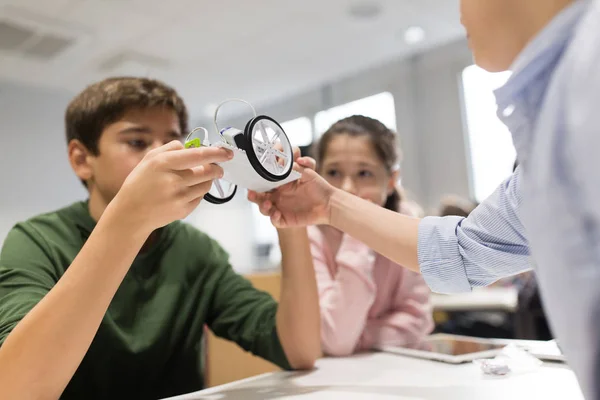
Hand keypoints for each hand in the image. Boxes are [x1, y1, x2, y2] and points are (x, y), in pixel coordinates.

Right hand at [109, 140, 232, 234]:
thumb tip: (191, 145)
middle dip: (216, 168)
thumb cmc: (140, 183)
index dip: (216, 153)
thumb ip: (171, 148)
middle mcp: (173, 180)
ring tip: (198, 178)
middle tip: (217, 167)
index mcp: (164, 163)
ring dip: (208, 180)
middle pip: (207, 171)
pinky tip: (187, 191)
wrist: (131, 214)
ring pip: (206, 185)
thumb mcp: (149, 159)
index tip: (227, 152)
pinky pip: (200, 198)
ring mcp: (179, 197)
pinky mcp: (183, 211)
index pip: (198, 155)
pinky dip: (198, 192)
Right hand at [248, 147, 334, 227]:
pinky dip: (273, 218)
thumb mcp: (308, 172)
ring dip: (262, 206)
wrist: (329, 202)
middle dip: (253, 194)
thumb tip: (289, 163)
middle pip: (258, 196)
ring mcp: (280, 208)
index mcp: (279, 183)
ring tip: (267, 203)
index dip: (256, 179)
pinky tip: (277, 213)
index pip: (262, 181)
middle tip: (251, 192)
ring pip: (264, 208)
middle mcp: (277, 195)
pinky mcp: (285, 219)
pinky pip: (275, 221)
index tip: (256, 176)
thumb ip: (297, 167)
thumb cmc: (318, 186)